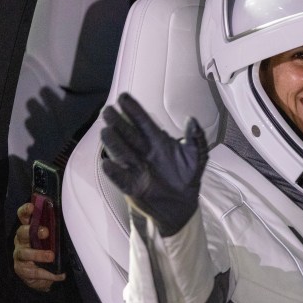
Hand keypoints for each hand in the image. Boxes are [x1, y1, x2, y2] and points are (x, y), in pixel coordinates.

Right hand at [13, 203, 65, 291]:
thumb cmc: (48, 250)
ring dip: (38, 254)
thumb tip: (73, 219)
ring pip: (24, 253)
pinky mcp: (21, 270)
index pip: (23, 217)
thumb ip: (56, 229)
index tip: (32, 207)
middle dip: (32, 231)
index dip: (25, 211)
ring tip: (51, 256)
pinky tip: (59, 275)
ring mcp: (20, 255)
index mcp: (29, 229)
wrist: (42, 275)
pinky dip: (47, 274)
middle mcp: (21, 241)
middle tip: (46, 232)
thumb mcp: (52, 238)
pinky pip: (33, 272)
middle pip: (21, 233)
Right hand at [101, 93, 207, 236]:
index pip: (144, 122)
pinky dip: (115, 172)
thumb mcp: (196, 156)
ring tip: (106, 131)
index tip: (123, 98)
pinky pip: (122, 178)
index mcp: (158, 141)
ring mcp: (136, 167)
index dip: (134, 110)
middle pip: (129, 134)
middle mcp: (144, 151)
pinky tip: (107, 163)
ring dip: (114, 143)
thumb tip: (191, 120)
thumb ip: (196, 138)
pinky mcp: (133, 186)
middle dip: (119, 122)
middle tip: (108, 111)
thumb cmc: (188, 176)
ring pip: (122, 152)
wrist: (183, 204)